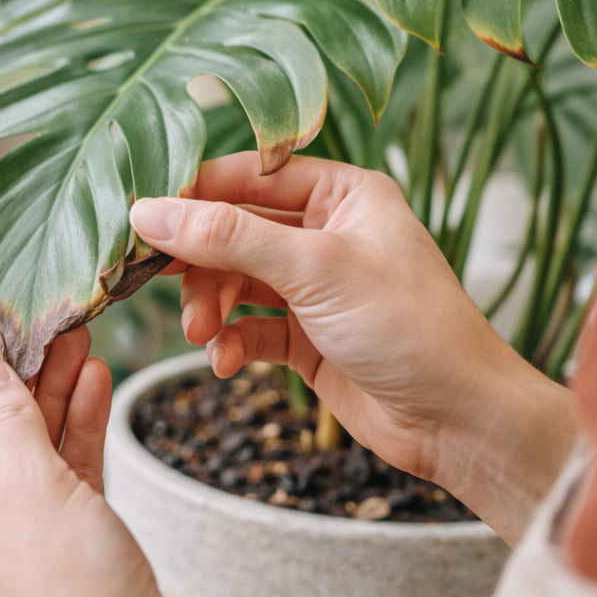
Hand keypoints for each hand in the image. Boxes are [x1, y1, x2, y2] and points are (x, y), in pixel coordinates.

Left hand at [0, 327, 264, 596]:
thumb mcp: (32, 492)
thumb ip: (7, 421)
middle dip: (17, 384)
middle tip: (47, 328)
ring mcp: (12, 559)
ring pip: (26, 462)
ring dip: (52, 404)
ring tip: (81, 344)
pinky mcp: (61, 565)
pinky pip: (59, 489)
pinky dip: (75, 442)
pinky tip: (97, 390)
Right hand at [130, 152, 579, 544]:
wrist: (457, 419)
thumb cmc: (409, 326)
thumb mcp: (315, 269)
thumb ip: (228, 238)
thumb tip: (149, 212)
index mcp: (342, 194)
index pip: (248, 176)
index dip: (193, 195)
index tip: (139, 218)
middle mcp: (325, 234)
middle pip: (233, 231)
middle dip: (198, 262)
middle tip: (153, 281)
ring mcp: (314, 287)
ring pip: (234, 282)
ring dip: (210, 306)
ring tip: (202, 334)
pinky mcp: (306, 337)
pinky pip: (249, 327)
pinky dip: (231, 342)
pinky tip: (226, 362)